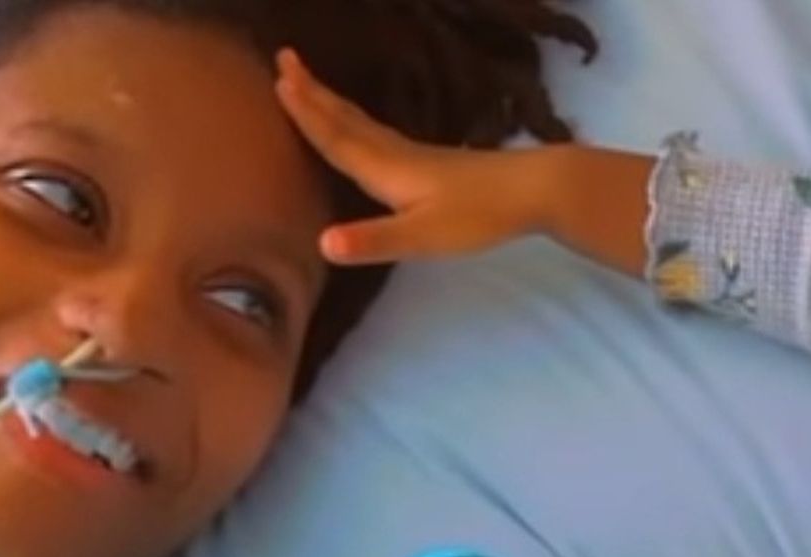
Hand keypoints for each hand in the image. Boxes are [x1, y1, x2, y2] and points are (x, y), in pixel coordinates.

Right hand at [274, 48, 555, 265]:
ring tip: (312, 87)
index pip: (336, 139)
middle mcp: (396, 155)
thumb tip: (322, 243)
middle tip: (284, 59)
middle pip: (346, 120)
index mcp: (386, 170)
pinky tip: (367, 132)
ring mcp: (417, 156)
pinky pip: (381, 134)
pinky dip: (359, 123)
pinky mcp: (434, 163)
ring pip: (363, 124)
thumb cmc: (478, 216)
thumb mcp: (423, 237)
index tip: (278, 81)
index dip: (306, 114)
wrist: (533, 191)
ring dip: (333, 105)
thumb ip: (374, 240)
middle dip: (313, 94)